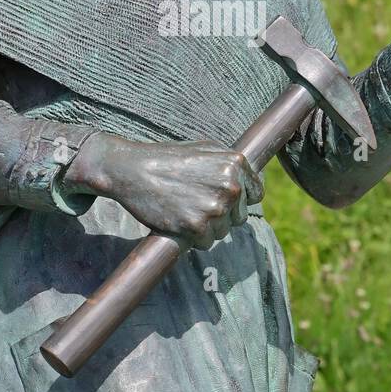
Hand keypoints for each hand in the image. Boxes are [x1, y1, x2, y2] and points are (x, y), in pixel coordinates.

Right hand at [73, 133, 263, 249]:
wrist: (133, 171)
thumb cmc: (169, 158)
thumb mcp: (205, 148)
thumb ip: (231, 162)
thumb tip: (252, 178)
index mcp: (236, 164)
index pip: (256, 194)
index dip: (240, 199)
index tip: (223, 198)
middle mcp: (231, 186)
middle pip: (240, 216)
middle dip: (223, 214)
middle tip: (196, 202)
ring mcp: (215, 208)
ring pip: (223, 231)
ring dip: (207, 227)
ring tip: (185, 209)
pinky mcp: (197, 227)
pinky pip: (206, 243)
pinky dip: (194, 238)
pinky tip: (179, 220)